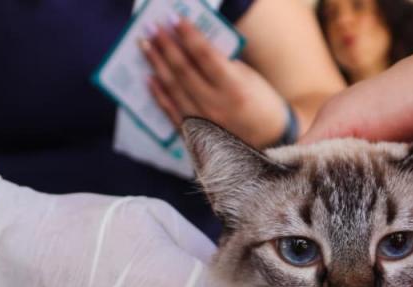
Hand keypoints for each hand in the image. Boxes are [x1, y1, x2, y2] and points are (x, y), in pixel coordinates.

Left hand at [141, 18, 288, 147]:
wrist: (268, 143)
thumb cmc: (262, 104)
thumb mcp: (249, 78)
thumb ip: (222, 63)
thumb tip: (194, 46)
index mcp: (233, 87)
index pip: (204, 54)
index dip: (188, 34)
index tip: (174, 17)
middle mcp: (214, 105)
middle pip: (183, 69)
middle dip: (166, 45)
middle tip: (152, 27)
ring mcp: (201, 121)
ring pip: (173, 88)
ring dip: (156, 64)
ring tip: (145, 45)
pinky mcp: (193, 133)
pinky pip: (170, 110)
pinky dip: (158, 93)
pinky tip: (149, 77)